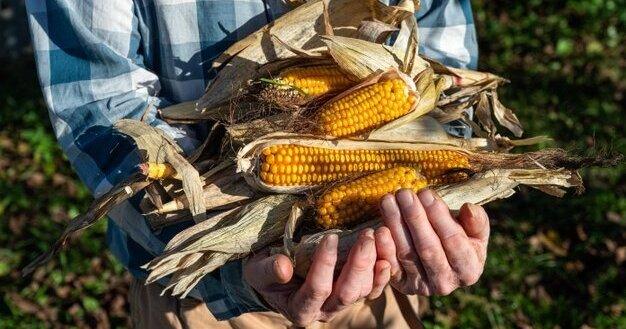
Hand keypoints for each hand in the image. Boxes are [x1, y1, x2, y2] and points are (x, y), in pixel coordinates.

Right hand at [243, 229, 390, 325]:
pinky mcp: (354, 293)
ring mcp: (342, 303)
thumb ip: (269, 270)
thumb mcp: (258, 270)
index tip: (329, 237)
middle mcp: (325, 311)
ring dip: (373, 263)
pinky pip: (373, 288)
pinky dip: (382, 274)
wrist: (274, 275)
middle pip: (348, 292)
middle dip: (359, 264)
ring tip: (378, 235)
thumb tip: (283, 267)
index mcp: (300, 309)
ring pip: (364, 290)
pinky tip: (387, 257)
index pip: (317, 289)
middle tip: (366, 236)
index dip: (325, 265)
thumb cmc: (264, 271)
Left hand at [375, 188, 489, 295]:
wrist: (440, 265)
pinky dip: (384, 247)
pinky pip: (390, 266)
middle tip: (403, 193)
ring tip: (388, 201)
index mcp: (469, 270)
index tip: (426, 193)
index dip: (439, 216)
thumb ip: (477, 222)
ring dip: (395, 225)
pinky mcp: (401, 285)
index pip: (453, 240)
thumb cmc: (459, 241)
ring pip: (407, 254)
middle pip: (428, 248)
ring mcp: (422, 287)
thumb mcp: (475, 233)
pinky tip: (378, 227)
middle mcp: (445, 283)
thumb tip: (469, 209)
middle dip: (414, 217)